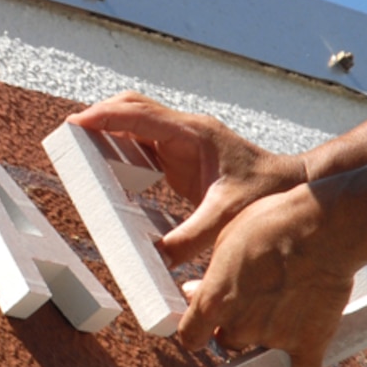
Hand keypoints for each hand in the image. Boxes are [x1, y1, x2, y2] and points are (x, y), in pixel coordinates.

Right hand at [67, 91, 307, 263]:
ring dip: (108, 131)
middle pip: (131, 108)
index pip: (138, 115)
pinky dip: (121, 149)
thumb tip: (156, 258)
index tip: (75, 123)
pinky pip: (144, 145)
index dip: (104, 118)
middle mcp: (185, 131)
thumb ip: (191, 238)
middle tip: (69, 134)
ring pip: (135, 124)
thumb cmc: (268, 193)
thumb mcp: (226, 218)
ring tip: (78, 149)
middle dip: (99, 117)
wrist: (297, 185)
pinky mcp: (182, 159)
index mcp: (192, 134)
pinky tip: (107, 169)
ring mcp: (183, 143)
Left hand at [175, 185, 360, 366]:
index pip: (190, 337)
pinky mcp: (310, 345)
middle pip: (228, 341)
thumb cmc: (269, 225)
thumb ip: (210, 277)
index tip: (203, 319)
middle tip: (254, 298)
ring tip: (285, 308)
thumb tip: (192, 294)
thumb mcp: (224, 241)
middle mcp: (240, 326)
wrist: (323, 229)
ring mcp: (275, 339)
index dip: (196, 330)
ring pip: (261, 353)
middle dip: (235, 325)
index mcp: (213, 301)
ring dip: (267, 340)